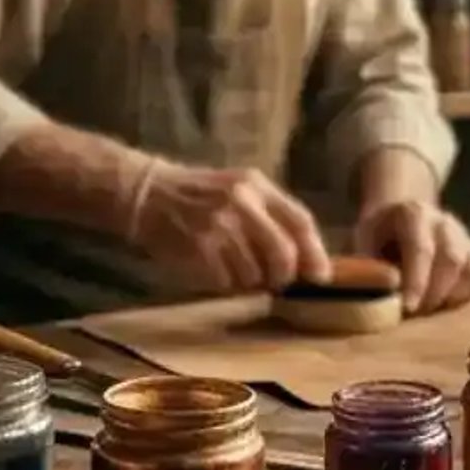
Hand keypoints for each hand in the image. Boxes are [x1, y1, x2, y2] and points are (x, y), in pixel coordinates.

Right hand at [129, 160, 331, 294]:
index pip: (300, 221)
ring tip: (234, 268)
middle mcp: (242, 202)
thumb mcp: (239, 190)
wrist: (148, 194)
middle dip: (283, 275)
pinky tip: (214, 270)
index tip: (321, 276)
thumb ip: (271, 216)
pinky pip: (226, 282)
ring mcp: (219, 224)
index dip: (315, 252)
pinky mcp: (199, 246)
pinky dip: (225, 284)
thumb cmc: (200, 196)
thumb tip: (306, 261)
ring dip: (249, 282)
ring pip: (254, 274)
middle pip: (283, 253)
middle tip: (275, 281)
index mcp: (256, 185)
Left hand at [355, 198, 469, 316]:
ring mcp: (467, 239)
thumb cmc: (379, 236)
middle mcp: (446, 223)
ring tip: (428, 307)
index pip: (421, 250)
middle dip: (433, 294)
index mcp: (414, 214)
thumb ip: (367, 264)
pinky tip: (447, 300)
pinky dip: (469, 295)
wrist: (400, 219)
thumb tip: (369, 290)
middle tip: (414, 313)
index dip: (416, 281)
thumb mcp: (363, 241)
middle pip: (451, 261)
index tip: (408, 307)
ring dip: (452, 297)